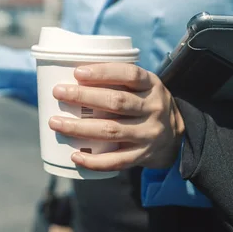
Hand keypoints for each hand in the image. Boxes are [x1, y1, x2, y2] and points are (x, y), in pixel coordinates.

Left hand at [49, 63, 183, 170]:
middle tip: (58, 92)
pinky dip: (94, 161)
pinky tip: (75, 155)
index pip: (129, 74)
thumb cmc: (145, 102)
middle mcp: (153, 108)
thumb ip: (118, 79)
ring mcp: (148, 134)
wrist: (177, 135)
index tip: (77, 72)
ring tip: (55, 123)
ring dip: (80, 128)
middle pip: (116, 102)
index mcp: (152, 85)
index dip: (103, 72)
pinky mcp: (142, 155)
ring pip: (111, 130)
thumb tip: (70, 73)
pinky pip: (117, 161)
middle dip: (83, 97)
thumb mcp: (143, 85)